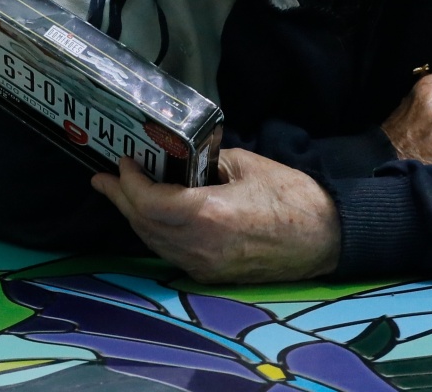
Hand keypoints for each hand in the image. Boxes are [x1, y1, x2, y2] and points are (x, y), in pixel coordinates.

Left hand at [92, 150, 339, 283]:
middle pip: (145, 225)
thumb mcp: (245, 165)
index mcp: (209, 216)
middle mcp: (200, 248)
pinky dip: (154, 233)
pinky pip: (171, 252)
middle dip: (121, 200)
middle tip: (103, 179)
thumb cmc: (293, 196)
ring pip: (154, 242)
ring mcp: (204, 266)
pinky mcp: (212, 275)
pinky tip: (149, 217)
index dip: (130, 182)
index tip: (123, 161)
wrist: (329, 239)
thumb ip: (206, 162)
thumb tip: (180, 156)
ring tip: (119, 195)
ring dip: (134, 218)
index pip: (151, 202)